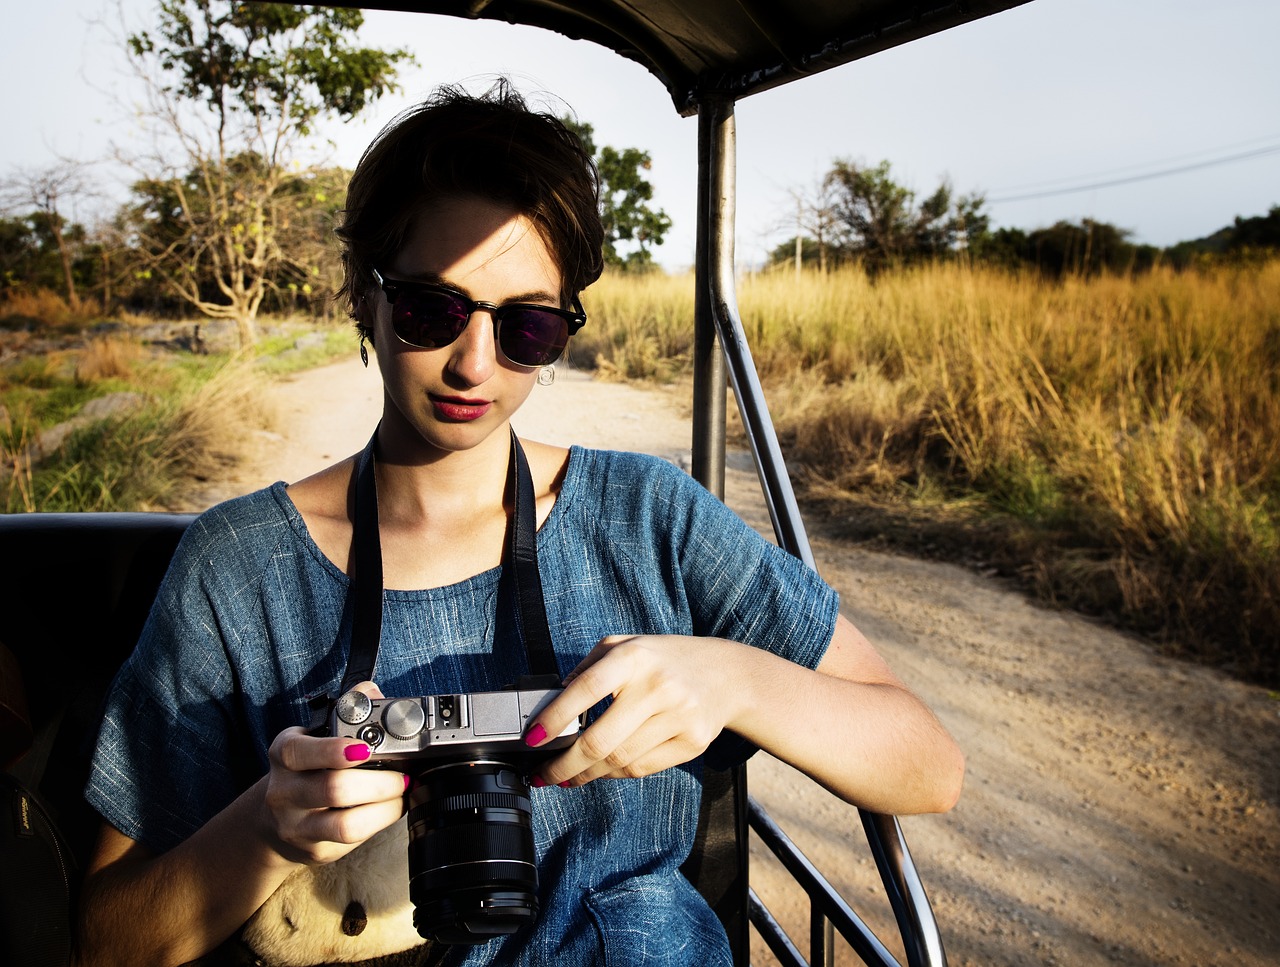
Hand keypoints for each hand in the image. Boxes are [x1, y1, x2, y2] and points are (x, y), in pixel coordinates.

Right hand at [260, 682, 408, 864]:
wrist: (275, 819)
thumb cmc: (307, 768)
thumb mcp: (316, 735)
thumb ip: (347, 711)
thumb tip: (372, 693)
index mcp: (285, 753)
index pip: (302, 752)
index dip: (334, 751)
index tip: (365, 748)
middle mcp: (284, 791)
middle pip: (333, 789)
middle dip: (380, 781)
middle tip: (403, 774)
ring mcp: (296, 825)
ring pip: (345, 824)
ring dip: (385, 805)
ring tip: (402, 790)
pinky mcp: (314, 850)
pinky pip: (352, 841)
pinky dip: (380, 822)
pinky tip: (392, 808)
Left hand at [527, 635, 743, 785]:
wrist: (726, 675)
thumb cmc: (664, 660)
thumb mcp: (626, 645)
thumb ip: (589, 667)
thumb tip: (554, 701)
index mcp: (634, 657)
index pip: (586, 689)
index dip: (555, 717)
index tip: (532, 739)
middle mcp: (657, 686)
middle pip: (600, 740)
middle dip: (564, 764)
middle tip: (542, 774)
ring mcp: (678, 716)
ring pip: (620, 761)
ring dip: (586, 775)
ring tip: (566, 776)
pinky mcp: (692, 742)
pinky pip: (642, 768)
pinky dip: (614, 775)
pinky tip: (600, 772)